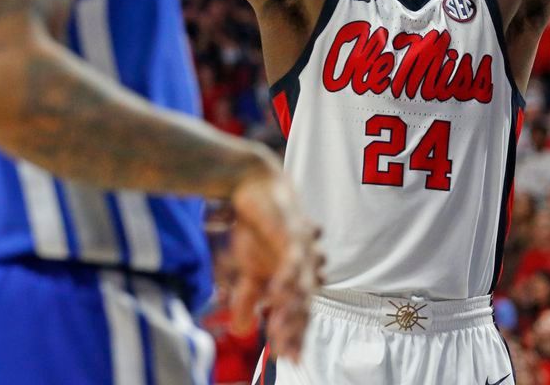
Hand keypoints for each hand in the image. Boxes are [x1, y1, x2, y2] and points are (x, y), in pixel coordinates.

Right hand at [228, 167, 323, 360]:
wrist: (256, 188)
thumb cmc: (258, 230)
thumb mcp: (250, 270)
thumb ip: (248, 301)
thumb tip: (242, 333)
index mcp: (299, 277)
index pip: (300, 314)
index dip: (295, 337)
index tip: (289, 361)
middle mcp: (307, 267)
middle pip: (304, 305)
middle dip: (296, 331)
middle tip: (289, 355)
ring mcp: (303, 250)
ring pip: (301, 287)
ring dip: (291, 311)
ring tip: (281, 332)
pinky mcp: (294, 234)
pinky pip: (293, 260)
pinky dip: (287, 278)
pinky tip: (278, 295)